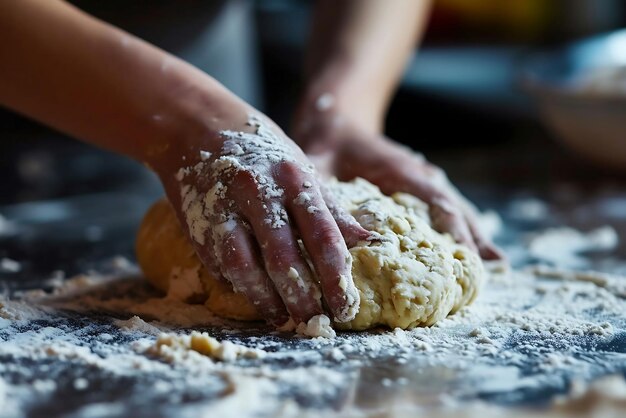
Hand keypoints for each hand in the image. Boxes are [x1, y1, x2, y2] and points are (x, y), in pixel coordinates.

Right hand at [155, 111, 370, 326]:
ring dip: (265, 299)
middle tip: (315, 323)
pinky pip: (220, 262)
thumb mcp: (303, 169)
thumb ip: (331, 208)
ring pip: (245, 265)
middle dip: (302, 297)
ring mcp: (226, 208)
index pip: (323, 236)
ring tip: (281, 318)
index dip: (336, 277)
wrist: (199, 127)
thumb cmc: (263, 151)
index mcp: (295, 179)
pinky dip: (238, 284)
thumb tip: (368, 241)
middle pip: (284, 258)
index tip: (346, 306)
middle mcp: (261, 193)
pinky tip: (253, 296)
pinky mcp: (200, 222)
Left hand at [293, 112, 503, 260]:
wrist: (338, 122)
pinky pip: (445, 210)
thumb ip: (321, 194)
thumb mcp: (316, 165)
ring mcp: (421, 180)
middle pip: (455, 206)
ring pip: (455, 208)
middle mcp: (417, 174)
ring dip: (472, 233)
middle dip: (473, 236)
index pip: (436, 200)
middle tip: (495, 268)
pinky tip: (470, 251)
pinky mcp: (416, 189)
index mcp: (399, 169)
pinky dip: (459, 228)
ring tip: (495, 265)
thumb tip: (330, 232)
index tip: (467, 256)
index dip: (453, 228)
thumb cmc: (327, 143)